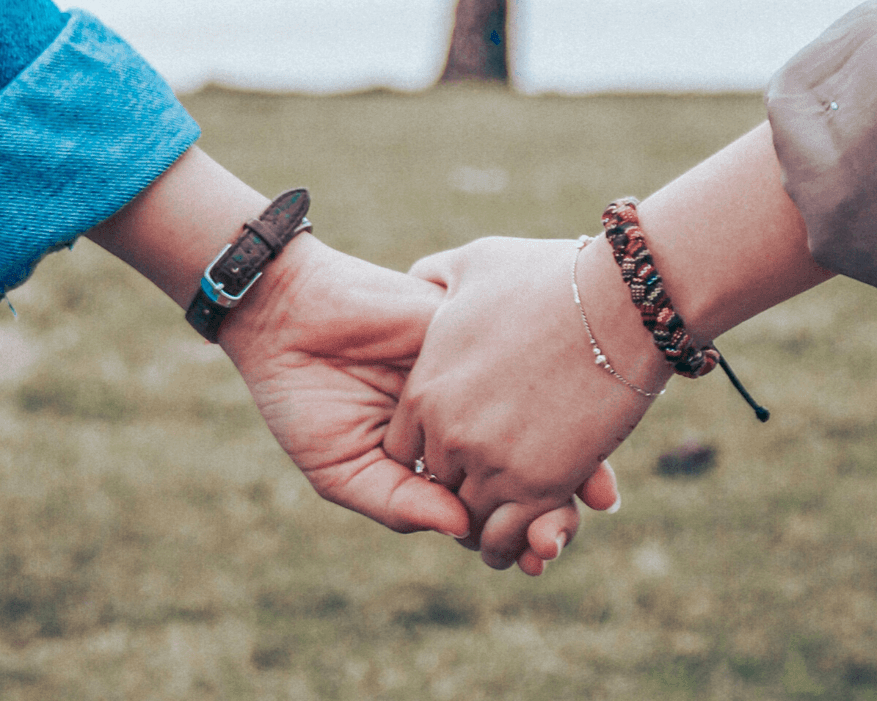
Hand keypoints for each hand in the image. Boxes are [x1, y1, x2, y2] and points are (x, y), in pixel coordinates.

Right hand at [219, 234, 613, 572]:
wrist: (289, 315)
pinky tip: (573, 434)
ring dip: (571, 463)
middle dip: (551, 507)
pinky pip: (530, 371)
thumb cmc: (303, 396)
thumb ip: (398, 501)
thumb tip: (463, 532)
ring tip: (587, 500)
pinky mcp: (481, 338)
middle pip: (526, 470)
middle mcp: (466, 420)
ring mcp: (479, 379)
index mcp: (435, 458)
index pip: (488, 503)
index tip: (537, 560)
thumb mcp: (342, 467)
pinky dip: (559, 401)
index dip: (516, 534)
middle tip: (560, 537)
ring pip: (541, 424)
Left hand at [387, 235, 670, 568]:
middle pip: (437, 486)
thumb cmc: (552, 276)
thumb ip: (436, 277)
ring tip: (512, 521)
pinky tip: (535, 535)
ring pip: (471, 520)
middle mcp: (449, 433)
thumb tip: (419, 278)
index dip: (431, 453)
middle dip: (461, 488)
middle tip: (489, 489)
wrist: (621, 301)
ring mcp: (492, 462)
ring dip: (488, 525)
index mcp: (425, 389)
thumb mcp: (475, 265)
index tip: (461, 450)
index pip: (404, 451)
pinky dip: (517, 543)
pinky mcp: (540, 485)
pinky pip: (509, 536)